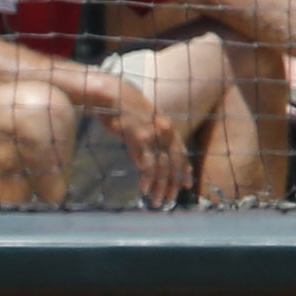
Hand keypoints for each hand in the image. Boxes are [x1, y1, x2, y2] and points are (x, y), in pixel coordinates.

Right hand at [90, 67, 187, 203]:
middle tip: (170, 200)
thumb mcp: (143, 122)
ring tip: (156, 201)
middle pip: (175, 163)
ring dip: (160, 187)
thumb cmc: (122, 107)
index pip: (181, 152)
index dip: (185, 170)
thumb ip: (149, 139)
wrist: (110, 94)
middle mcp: (164, 130)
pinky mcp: (139, 138)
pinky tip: (145, 190)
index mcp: (167, 126)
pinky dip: (147, 179)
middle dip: (174, 184)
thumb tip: (148, 159)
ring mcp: (153, 134)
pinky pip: (147, 164)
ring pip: (163, 167)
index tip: (186, 185)